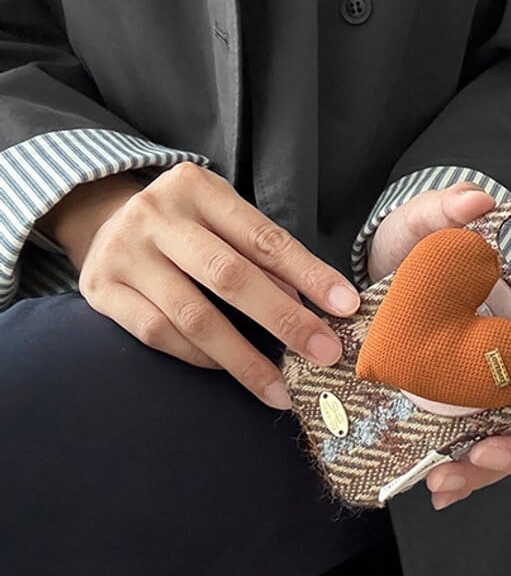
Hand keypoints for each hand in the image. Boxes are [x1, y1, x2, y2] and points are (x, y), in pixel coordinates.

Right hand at [45, 163, 360, 407]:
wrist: (103, 220)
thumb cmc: (185, 226)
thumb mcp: (224, 220)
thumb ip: (263, 254)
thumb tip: (315, 305)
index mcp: (198, 188)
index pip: (264, 238)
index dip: (309, 274)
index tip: (345, 306)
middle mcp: (157, 215)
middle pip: (230, 276)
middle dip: (284, 320)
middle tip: (324, 354)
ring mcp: (124, 253)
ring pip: (193, 315)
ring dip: (244, 358)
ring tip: (280, 386)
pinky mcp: (100, 291)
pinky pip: (159, 334)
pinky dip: (201, 357)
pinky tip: (230, 370)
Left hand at [367, 181, 510, 510]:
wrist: (377, 274)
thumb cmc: (415, 249)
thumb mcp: (424, 224)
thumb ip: (445, 210)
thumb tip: (474, 200)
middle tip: (483, 458)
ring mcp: (484, 390)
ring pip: (506, 445)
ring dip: (481, 473)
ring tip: (442, 483)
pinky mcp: (451, 410)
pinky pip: (466, 451)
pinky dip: (457, 475)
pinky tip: (434, 488)